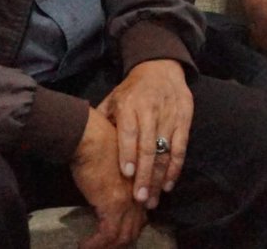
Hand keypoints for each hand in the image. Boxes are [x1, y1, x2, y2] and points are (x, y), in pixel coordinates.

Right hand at [71, 110, 146, 248]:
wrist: (92, 138)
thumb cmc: (99, 145)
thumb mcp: (115, 166)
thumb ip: (118, 182)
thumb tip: (106, 194)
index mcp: (142, 185)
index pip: (142, 215)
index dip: (130, 229)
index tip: (116, 237)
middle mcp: (140, 194)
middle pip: (135, 228)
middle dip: (121, 241)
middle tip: (104, 247)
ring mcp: (129, 201)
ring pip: (124, 235)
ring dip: (108, 246)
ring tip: (92, 248)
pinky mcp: (113, 205)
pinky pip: (108, 234)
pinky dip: (95, 244)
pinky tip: (83, 245)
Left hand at [96, 59, 192, 208]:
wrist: (161, 67)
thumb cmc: (132, 90)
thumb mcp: (113, 98)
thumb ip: (103, 120)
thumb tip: (82, 140)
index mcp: (130, 105)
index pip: (130, 132)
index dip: (128, 153)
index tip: (125, 174)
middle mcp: (151, 111)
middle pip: (149, 147)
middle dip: (144, 174)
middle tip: (139, 198)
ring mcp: (170, 115)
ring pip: (166, 151)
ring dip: (159, 177)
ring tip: (153, 198)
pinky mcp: (184, 119)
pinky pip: (181, 147)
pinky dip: (176, 167)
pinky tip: (168, 184)